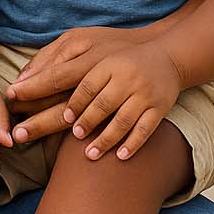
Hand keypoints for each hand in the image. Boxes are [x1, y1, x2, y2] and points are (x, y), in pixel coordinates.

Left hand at [61, 41, 182, 161]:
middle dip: (87, 122)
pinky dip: (132, 144)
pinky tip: (120, 156)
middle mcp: (128, 78)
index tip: (66, 118)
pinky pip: (145, 129)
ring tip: (90, 153)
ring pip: (122, 121)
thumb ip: (80, 71)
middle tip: (76, 135)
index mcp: (110, 64)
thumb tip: (46, 85)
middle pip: (103, 104)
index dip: (75, 103)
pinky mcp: (160, 107)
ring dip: (105, 139)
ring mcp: (145, 94)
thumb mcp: (105, 59)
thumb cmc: (126, 62)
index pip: (88, 85)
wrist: (168, 58)